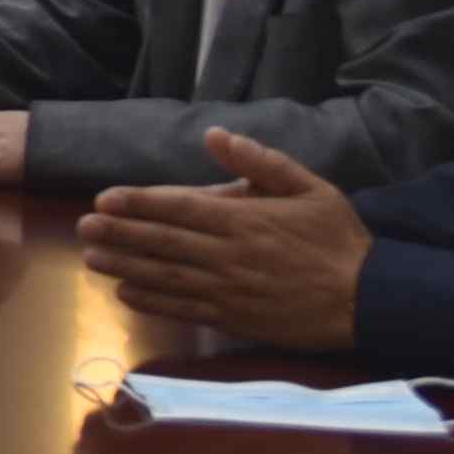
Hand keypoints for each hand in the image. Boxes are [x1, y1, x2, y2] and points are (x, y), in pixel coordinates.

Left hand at [81, 131, 374, 349]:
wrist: (370, 298)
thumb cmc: (339, 239)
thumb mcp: (311, 188)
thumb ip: (261, 161)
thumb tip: (215, 135)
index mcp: (245, 219)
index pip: (178, 207)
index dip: (137, 203)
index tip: (104, 198)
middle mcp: (229, 255)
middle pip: (162, 242)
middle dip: (118, 234)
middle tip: (83, 227)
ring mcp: (230, 290)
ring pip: (165, 276)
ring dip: (125, 266)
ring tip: (91, 257)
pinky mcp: (235, 318)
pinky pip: (185, 310)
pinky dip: (152, 302)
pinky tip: (126, 293)